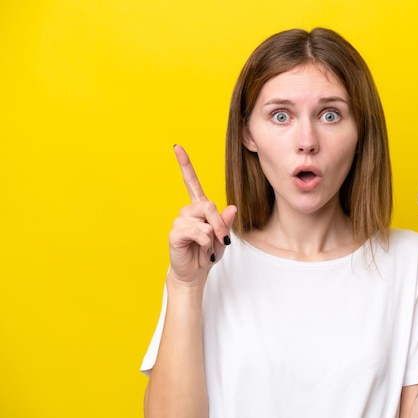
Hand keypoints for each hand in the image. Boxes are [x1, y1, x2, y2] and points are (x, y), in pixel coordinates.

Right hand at [167, 145, 236, 283]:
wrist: (195, 272)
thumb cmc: (207, 252)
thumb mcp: (223, 237)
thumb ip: (226, 223)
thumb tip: (231, 208)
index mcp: (199, 208)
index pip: (191, 182)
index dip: (185, 165)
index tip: (177, 147)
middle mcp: (187, 211)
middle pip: (208, 205)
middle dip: (219, 224)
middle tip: (222, 239)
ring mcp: (180, 222)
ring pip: (204, 221)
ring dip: (212, 236)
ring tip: (206, 247)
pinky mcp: (175, 234)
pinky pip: (196, 232)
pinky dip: (204, 243)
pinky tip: (200, 249)